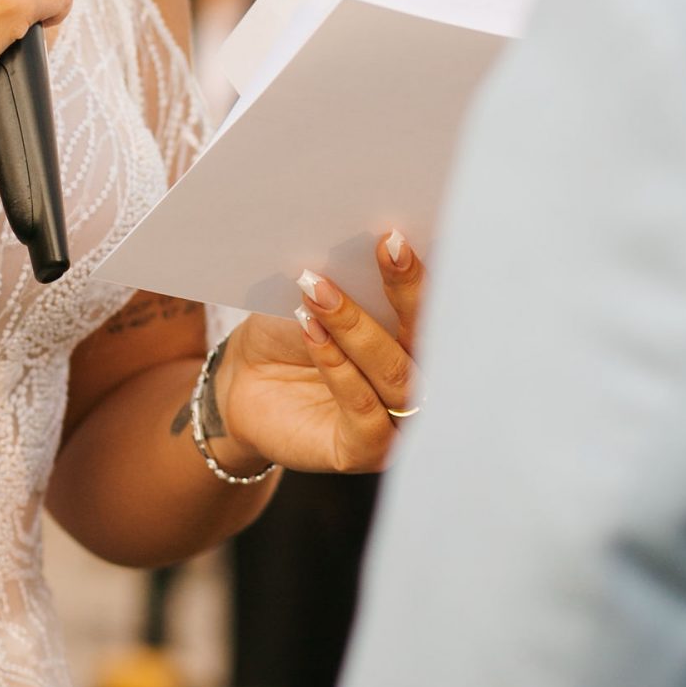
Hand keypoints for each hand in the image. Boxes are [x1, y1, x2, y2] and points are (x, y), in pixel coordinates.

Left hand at [214, 234, 427, 474]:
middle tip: (385, 245)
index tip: (400, 235)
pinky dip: (337, 366)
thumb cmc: (291, 330)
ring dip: (357, 328)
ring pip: (396, 374)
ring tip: (319, 291)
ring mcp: (399, 423)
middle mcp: (421, 383)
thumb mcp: (323, 295)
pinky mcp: (366, 451)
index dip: (426, 272)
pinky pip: (364, 408)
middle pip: (431, 340)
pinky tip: (311, 331)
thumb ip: (356, 278)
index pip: (440, 308)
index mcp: (421, 341)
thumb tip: (381, 236)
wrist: (245, 380)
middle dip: (408, 290)